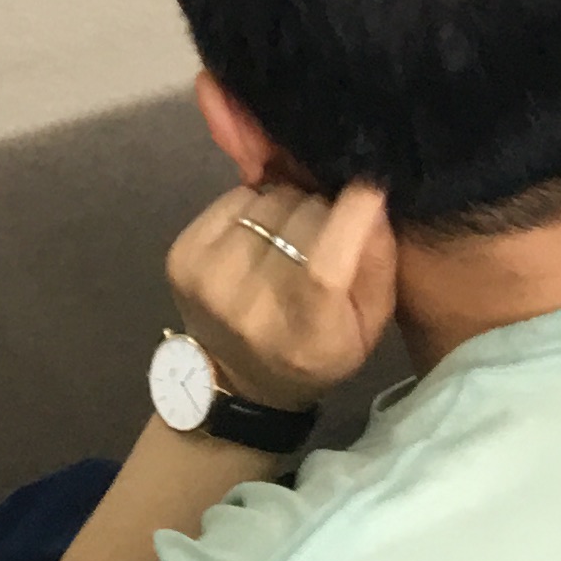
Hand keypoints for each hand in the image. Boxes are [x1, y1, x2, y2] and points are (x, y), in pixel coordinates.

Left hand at [164, 179, 396, 413]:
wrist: (238, 376)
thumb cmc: (317, 349)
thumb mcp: (368, 323)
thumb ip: (377, 263)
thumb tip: (369, 197)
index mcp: (307, 337)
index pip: (324, 268)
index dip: (351, 216)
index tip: (369, 185)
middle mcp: (251, 310)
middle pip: (299, 219)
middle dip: (322, 209)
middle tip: (326, 226)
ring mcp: (209, 281)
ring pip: (267, 200)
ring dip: (287, 206)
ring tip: (290, 233)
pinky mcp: (183, 256)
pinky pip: (234, 198)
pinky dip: (254, 205)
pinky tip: (259, 233)